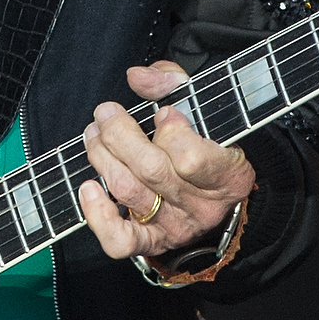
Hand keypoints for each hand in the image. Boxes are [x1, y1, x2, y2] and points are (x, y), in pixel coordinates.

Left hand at [75, 61, 255, 262]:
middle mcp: (203, 207)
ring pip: (128, 191)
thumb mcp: (203, 110)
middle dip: (119, 134)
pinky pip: (119, 239)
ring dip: (101, 157)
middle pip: (151, 170)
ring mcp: (175, 227)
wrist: (214, 196)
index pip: (192, 159)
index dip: (170, 132)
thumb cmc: (206, 144)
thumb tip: (138, 76)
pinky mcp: (151, 243)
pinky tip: (89, 186)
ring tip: (94, 134)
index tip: (162, 113)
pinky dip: (97, 215)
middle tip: (106, 113)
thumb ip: (174, 86)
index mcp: (229, 175)